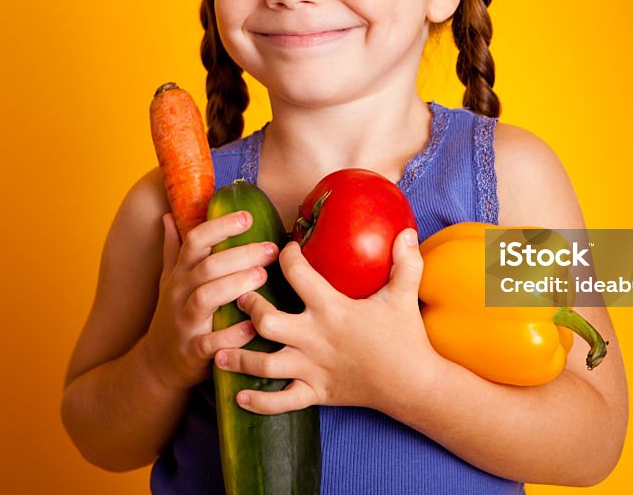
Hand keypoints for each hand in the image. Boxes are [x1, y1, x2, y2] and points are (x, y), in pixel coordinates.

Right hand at [140, 212, 279, 390]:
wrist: (156, 365)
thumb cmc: (173, 315)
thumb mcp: (169, 281)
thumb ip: (173, 249)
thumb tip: (169, 214)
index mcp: (180, 274)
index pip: (195, 241)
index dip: (220, 226)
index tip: (247, 217)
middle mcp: (180, 294)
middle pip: (207, 267)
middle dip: (240, 255)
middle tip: (270, 249)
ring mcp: (184, 322)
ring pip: (205, 298)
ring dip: (234, 285)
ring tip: (263, 276)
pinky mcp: (192, 351)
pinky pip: (210, 341)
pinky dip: (231, 334)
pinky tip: (252, 326)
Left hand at [213, 228, 440, 414]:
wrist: (413, 385)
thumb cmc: (406, 337)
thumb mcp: (404, 295)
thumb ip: (405, 261)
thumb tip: (407, 230)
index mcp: (333, 309)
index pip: (298, 275)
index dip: (285, 257)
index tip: (282, 250)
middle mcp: (316, 338)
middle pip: (267, 322)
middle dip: (249, 308)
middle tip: (238, 296)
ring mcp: (313, 368)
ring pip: (265, 365)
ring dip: (239, 358)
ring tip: (220, 350)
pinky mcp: (316, 392)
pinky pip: (281, 401)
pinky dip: (259, 401)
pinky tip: (240, 396)